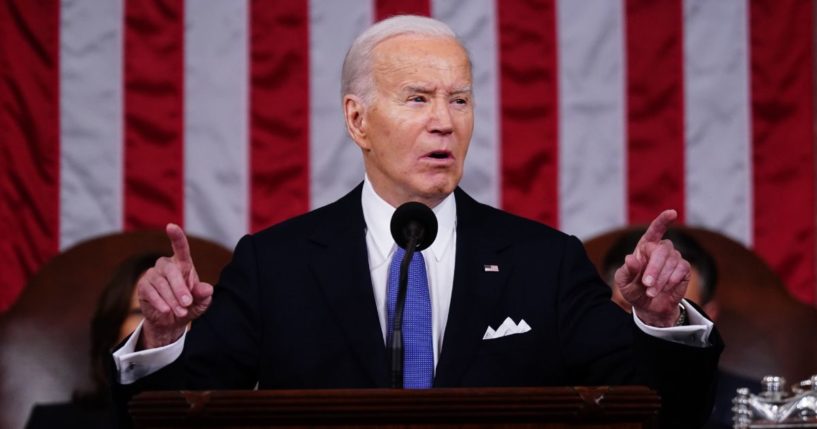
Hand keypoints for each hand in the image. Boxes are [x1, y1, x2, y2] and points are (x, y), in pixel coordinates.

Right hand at [136, 224, 213, 348]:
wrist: (171, 320)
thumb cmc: (189, 306)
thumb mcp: (201, 302)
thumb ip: (203, 295)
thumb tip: (207, 289)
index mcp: (183, 264)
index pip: (180, 247)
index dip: (176, 236)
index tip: (171, 226)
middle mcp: (166, 265)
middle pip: (171, 271)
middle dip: (180, 288)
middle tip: (187, 304)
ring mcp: (153, 274)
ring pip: (161, 283)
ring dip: (172, 299)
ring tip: (181, 312)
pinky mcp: (143, 286)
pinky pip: (150, 292)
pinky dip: (160, 302)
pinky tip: (166, 311)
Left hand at [613, 210, 688, 326]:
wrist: (649, 307)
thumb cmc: (634, 290)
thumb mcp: (624, 282)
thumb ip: (626, 271)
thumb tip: (630, 258)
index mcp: (644, 247)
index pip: (655, 230)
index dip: (663, 221)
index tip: (672, 213)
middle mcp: (660, 249)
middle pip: (661, 250)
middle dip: (654, 268)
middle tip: (647, 284)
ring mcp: (674, 258)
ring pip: (672, 261)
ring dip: (661, 279)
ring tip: (651, 292)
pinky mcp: (684, 269)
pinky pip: (681, 269)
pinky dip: (672, 280)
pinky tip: (665, 288)